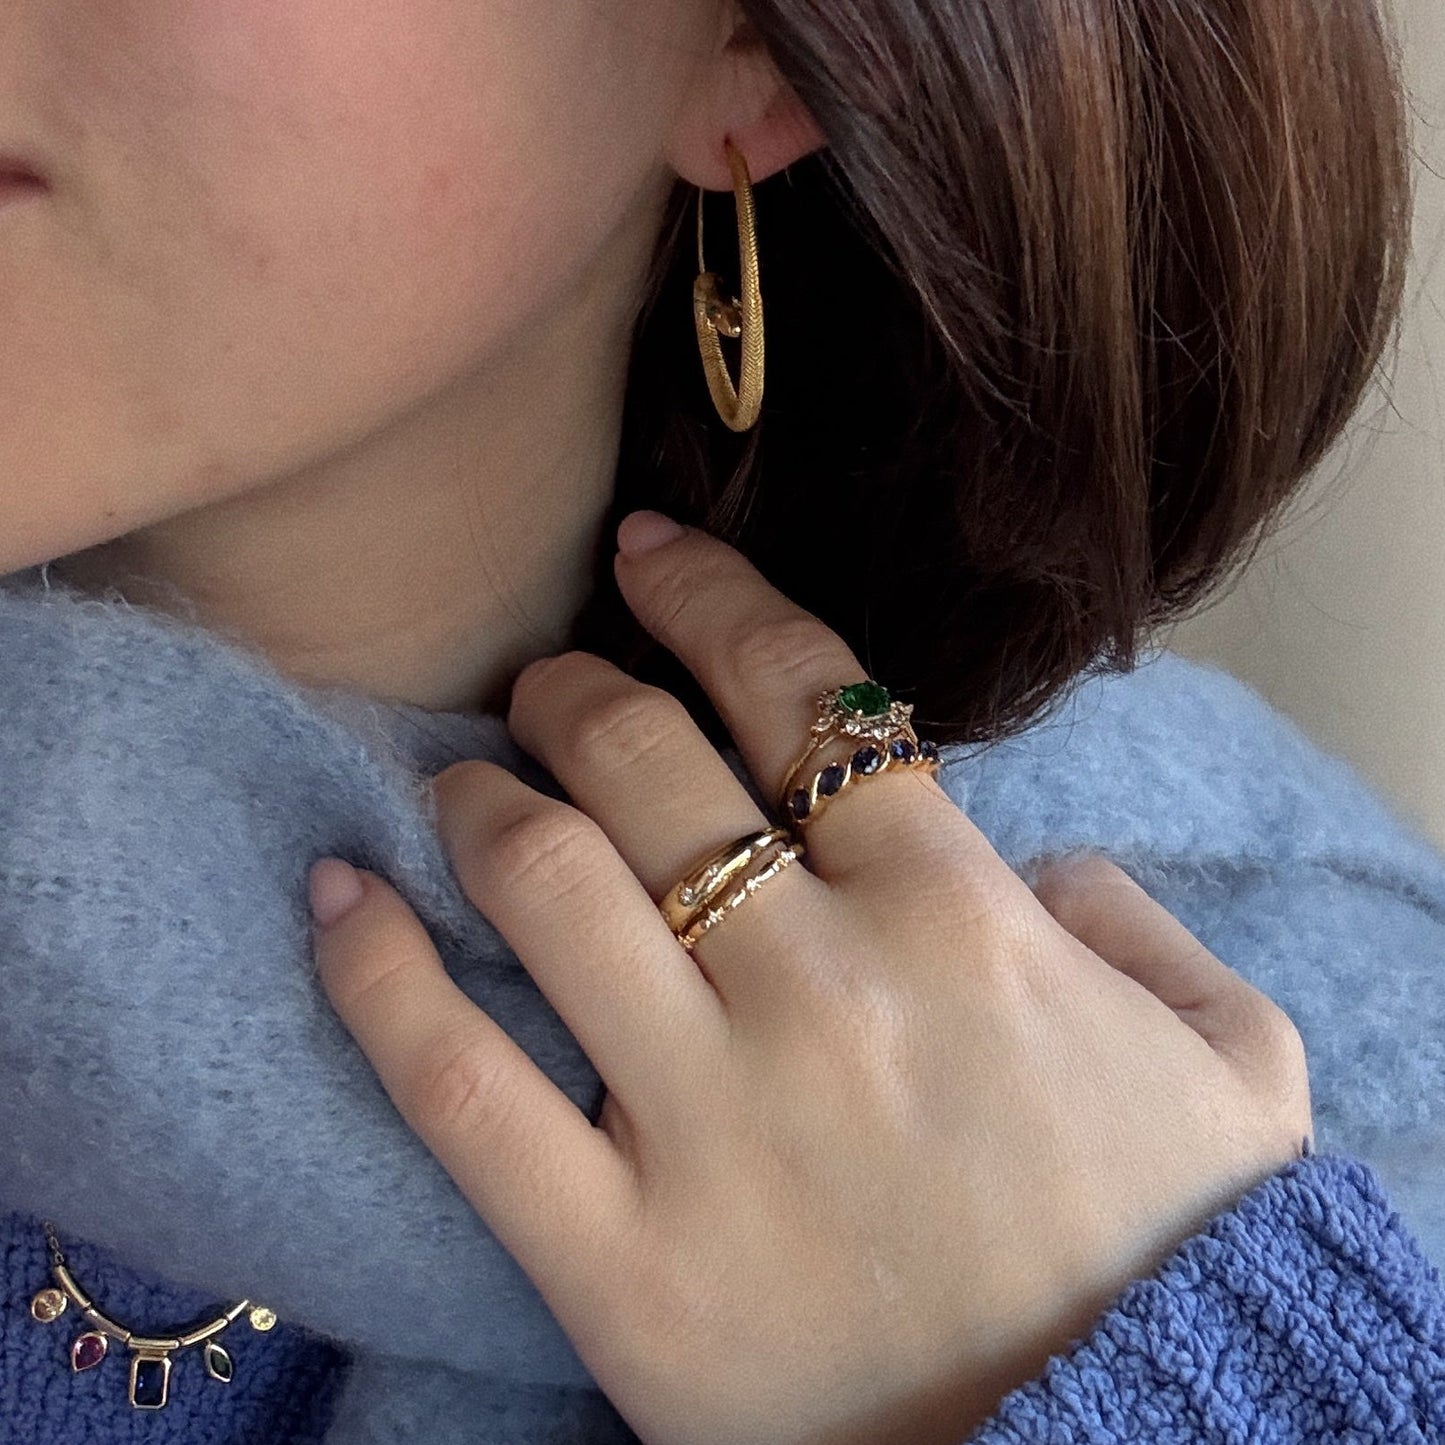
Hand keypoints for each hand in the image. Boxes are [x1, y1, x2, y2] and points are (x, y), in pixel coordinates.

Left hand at [309, 510, 1312, 1444]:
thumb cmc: (1168, 1254)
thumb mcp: (1232, 1066)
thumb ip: (1148, 928)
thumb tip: (1045, 863)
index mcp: (963, 923)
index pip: (806, 694)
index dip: (712, 595)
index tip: (650, 552)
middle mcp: (825, 993)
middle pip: (649, 763)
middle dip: (578, 689)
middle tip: (546, 682)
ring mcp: (712, 1124)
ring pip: (547, 883)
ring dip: (480, 797)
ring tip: (459, 779)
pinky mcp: (620, 1262)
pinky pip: (456, 1088)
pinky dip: (373, 975)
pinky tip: (334, 897)